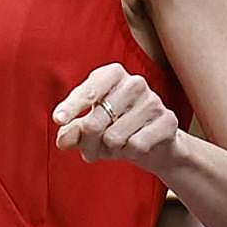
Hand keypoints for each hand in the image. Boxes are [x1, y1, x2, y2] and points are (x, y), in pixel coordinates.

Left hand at [52, 62, 179, 173]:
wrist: (155, 144)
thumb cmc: (115, 127)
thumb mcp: (89, 128)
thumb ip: (73, 131)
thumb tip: (63, 139)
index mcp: (112, 74)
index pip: (88, 91)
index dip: (72, 106)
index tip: (58, 119)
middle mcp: (134, 82)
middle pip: (96, 121)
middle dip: (89, 142)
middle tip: (92, 148)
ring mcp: (153, 100)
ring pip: (114, 137)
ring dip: (110, 149)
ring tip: (117, 144)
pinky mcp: (167, 121)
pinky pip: (136, 145)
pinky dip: (130, 153)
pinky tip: (135, 146)